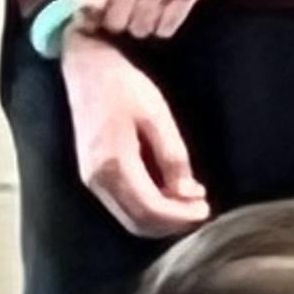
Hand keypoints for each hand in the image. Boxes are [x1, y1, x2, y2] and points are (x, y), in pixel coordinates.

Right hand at [64, 34, 209, 237]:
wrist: (87, 69)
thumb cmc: (125, 88)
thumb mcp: (157, 117)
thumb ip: (172, 157)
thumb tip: (188, 194)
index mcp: (112, 166)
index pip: (149, 209)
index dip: (179, 216)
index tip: (206, 211)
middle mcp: (97, 181)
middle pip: (137, 222)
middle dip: (172, 223)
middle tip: (202, 210)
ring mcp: (91, 180)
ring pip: (128, 217)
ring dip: (160, 218)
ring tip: (191, 204)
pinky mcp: (92, 174)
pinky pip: (121, 204)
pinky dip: (147, 208)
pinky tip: (170, 194)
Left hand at [72, 0, 264, 40]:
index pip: (88, 5)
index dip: (88, 15)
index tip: (93, 16)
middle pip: (114, 22)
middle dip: (116, 21)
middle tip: (123, 13)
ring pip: (140, 28)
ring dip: (140, 25)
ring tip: (145, 15)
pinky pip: (168, 27)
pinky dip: (163, 27)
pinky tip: (163, 18)